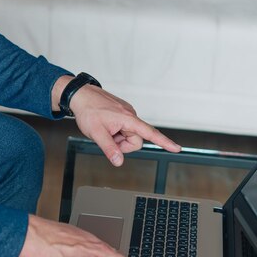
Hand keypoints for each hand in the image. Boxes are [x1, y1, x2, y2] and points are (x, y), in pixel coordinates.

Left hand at [52, 75, 180, 165]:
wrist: (80, 95)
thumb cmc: (88, 110)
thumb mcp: (96, 133)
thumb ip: (109, 148)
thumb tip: (119, 161)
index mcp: (128, 119)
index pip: (150, 133)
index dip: (164, 142)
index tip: (176, 148)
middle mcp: (130, 115)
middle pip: (136, 140)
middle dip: (123, 145)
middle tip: (107, 139)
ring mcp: (126, 114)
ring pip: (128, 135)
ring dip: (118, 138)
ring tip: (104, 130)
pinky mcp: (122, 114)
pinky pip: (123, 129)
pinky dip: (115, 132)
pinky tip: (105, 125)